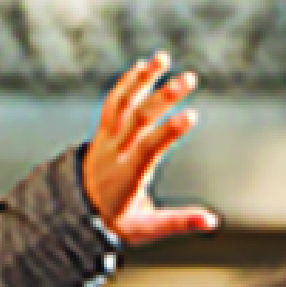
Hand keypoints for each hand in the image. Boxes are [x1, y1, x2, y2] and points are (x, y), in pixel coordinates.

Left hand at [81, 56, 217, 247]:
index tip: (192, 115)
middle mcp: (115, 152)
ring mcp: (106, 138)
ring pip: (123, 102)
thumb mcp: (146, 229)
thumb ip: (179, 223)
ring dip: (143, 78)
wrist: (73, 213)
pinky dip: (127, 82)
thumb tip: (211, 222)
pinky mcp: (103, 130)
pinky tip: (143, 66)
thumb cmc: (115, 222)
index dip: (170, 131)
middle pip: (139, 118)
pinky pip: (112, 101)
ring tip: (163, 57)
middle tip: (189, 78)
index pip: (149, 148)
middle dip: (165, 96)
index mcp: (127, 176)